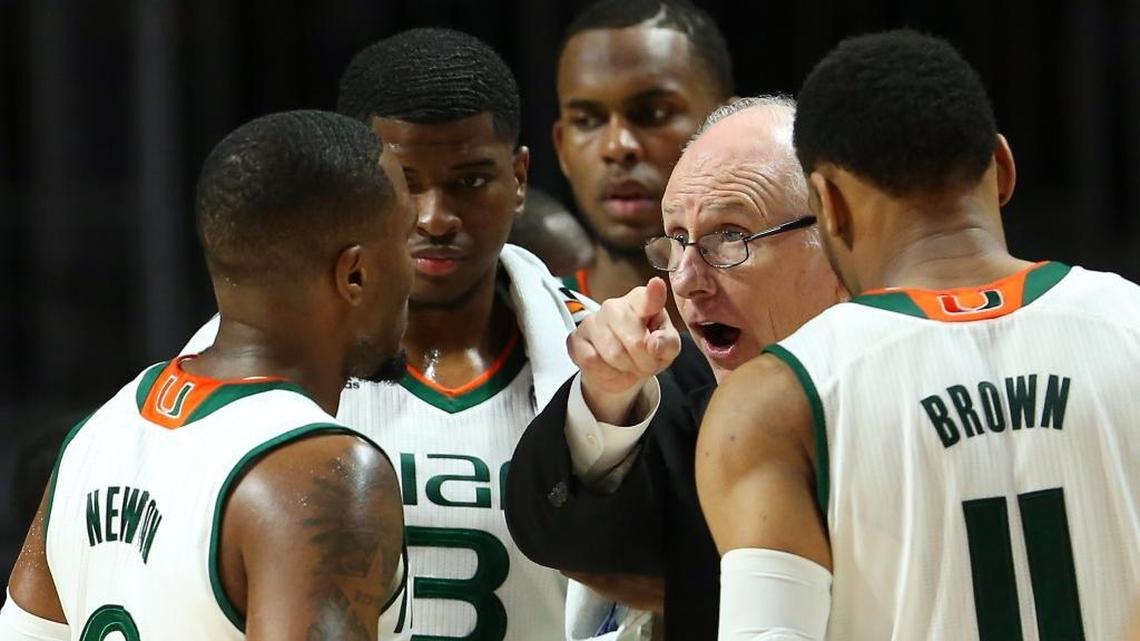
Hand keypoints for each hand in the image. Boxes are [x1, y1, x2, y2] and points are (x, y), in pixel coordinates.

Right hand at [568, 277, 680, 423]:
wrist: (620, 367)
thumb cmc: (646, 349)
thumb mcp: (667, 347)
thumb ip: (667, 343)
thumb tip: (654, 344)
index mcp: (641, 301)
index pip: (648, 298)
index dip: (654, 294)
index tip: (657, 284)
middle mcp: (614, 306)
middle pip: (636, 342)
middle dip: (645, 361)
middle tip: (646, 362)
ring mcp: (592, 321)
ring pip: (615, 355)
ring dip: (627, 369)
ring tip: (629, 364)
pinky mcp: (575, 339)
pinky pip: (594, 363)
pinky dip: (607, 373)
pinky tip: (610, 367)